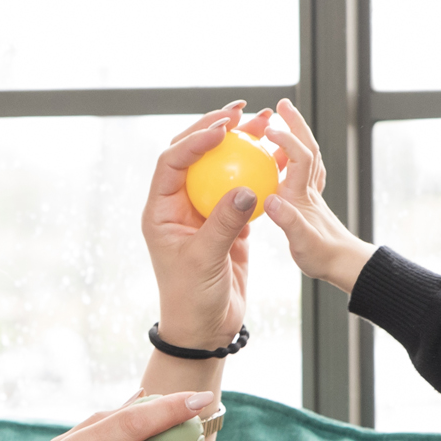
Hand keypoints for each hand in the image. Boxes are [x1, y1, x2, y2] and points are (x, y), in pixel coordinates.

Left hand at [143, 102, 264, 349]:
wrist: (205, 329)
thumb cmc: (192, 298)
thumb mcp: (205, 260)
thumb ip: (224, 223)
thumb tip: (248, 188)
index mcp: (161, 210)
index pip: (173, 161)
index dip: (195, 140)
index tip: (223, 130)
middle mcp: (179, 205)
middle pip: (195, 154)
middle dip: (217, 128)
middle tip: (245, 111)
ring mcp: (204, 212)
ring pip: (221, 168)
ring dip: (242, 146)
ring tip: (266, 124)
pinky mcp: (227, 223)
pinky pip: (243, 190)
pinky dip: (259, 174)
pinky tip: (278, 159)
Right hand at [260, 98, 374, 294]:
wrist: (344, 265)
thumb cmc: (322, 257)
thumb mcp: (301, 243)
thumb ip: (287, 221)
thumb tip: (270, 200)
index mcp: (302, 195)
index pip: (298, 157)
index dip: (285, 140)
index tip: (268, 129)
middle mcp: (307, 189)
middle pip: (307, 147)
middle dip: (296, 123)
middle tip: (282, 104)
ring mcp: (310, 194)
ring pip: (306, 155)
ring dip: (297, 134)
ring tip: (282, 120)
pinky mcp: (309, 201)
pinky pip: (302, 170)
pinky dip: (295, 155)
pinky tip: (284, 157)